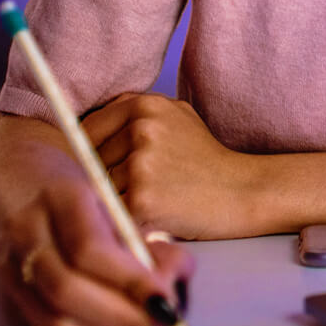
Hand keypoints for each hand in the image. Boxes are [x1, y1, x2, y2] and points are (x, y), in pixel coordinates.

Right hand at [0, 175, 193, 325]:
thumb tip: (174, 281)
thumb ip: (143, 244)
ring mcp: (10, 266)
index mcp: (59, 197)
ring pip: (55, 320)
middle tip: (165, 323)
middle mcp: (26, 231)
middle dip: (123, 316)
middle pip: (66, 290)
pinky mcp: (9, 295)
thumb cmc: (80, 198)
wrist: (20, 189)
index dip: (131, 281)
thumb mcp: (113, 206)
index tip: (167, 301)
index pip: (89, 248)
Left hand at [83, 93, 263, 239]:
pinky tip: (151, 218)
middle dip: (101, 179)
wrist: (244, 191)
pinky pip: (111, 213)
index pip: (85, 130)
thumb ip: (134, 113)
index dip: (88, 155)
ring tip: (147, 203)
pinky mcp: (143, 199)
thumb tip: (81, 126)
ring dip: (113, 202)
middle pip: (88, 162)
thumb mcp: (176, 116)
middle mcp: (140, 129)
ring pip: (98, 189)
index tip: (102, 170)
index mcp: (144, 105)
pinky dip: (124, 221)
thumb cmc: (206, 160)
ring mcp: (141, 164)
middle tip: (133, 190)